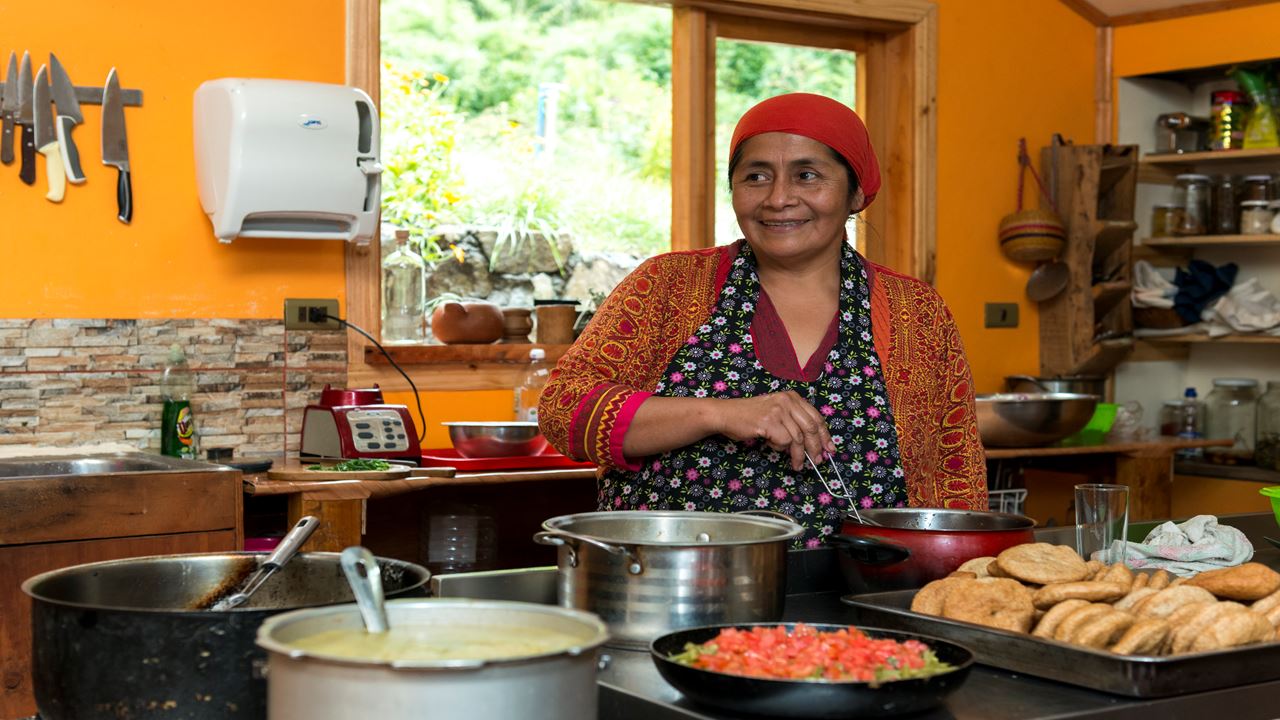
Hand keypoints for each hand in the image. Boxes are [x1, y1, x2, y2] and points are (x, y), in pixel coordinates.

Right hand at [712, 391, 834, 470]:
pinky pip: (784, 441)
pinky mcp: (769, 421)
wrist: (726, 415)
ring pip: (798, 438)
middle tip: (817, 461)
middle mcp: (787, 400)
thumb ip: (794, 423)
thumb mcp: (777, 414)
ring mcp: (778, 410)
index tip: (830, 449)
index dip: (825, 435)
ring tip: (796, 465)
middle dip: (816, 448)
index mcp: (792, 397)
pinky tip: (772, 447)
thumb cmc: (750, 417)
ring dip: (799, 456)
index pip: (816, 417)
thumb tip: (813, 445)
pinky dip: (780, 448)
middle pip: (811, 428)